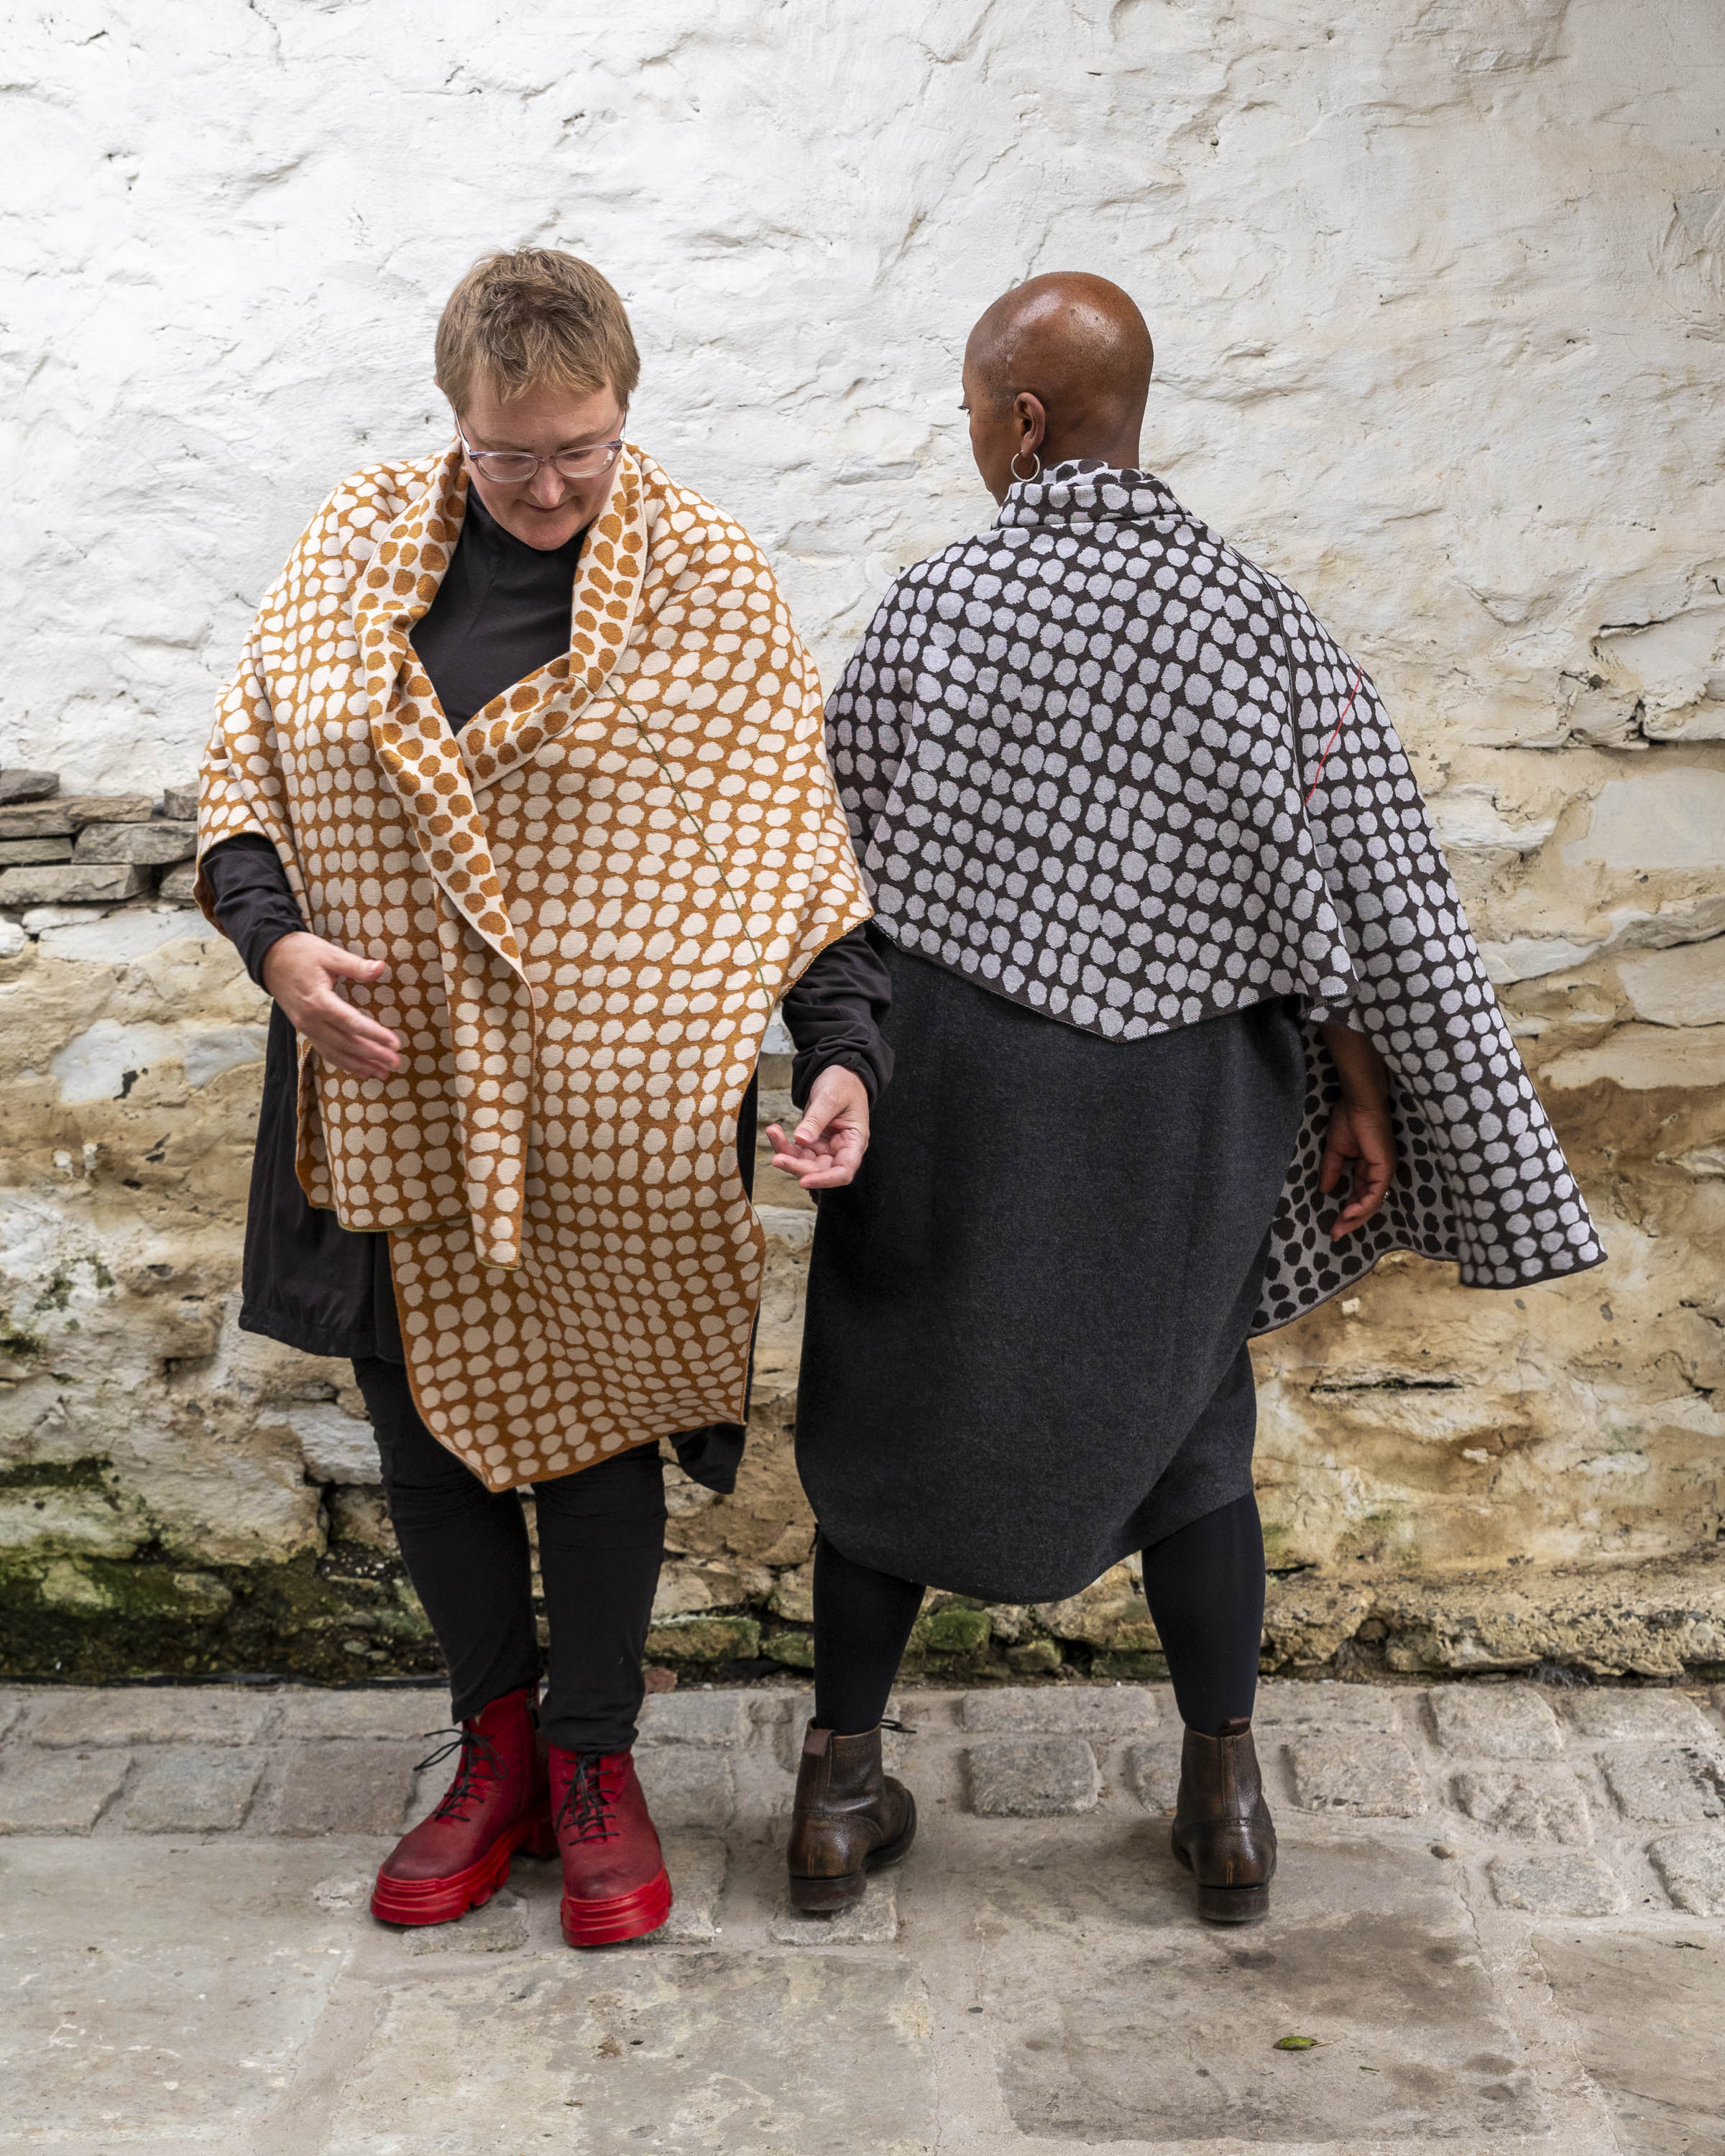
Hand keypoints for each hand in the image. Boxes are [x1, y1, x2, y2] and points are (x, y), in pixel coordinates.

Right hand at [261, 932, 401, 1079]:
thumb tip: (381, 968)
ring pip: (336, 1052)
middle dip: (373, 1055)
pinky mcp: (304, 1029)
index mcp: (319, 1001)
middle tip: (395, 1063)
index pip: (352, 1023)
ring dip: (360, 1065)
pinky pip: (325, 1051)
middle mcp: (310, 1020)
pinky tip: (361, 1071)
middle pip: (346, 1043)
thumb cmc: (300, 953)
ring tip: (383, 1073)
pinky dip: (344, 1063)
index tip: (395, 1044)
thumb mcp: (329, 954)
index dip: (375, 1035)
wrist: (269, 958)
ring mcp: (305, 1027)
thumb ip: (355, 965)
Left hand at [765, 1066, 870, 1190]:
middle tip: (777, 1158)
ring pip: (805, 1162)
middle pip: (820, 1170)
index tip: (804, 1180)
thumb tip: (801, 1140)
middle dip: (798, 1167)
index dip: (825, 1180)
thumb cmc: (843, 1084)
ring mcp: (827, 1147)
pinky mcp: (814, 1142)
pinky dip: (784, 1144)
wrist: (839, 1073)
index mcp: (855, 1141)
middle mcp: (842, 1149)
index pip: (843, 1171)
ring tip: (773, 1133)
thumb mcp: (831, 1097)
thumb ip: (816, 1120)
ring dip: (786, 1154)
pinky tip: (774, 1131)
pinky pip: (797, 1151)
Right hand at [1318, 1022, 1395, 1239]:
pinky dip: (1362, 1206)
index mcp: (1367, 1166)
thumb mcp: (1335, 1150)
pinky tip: (1348, 1214)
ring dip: (1356, 1218)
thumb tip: (1324, 1190)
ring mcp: (1384, 1170)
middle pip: (1367, 1204)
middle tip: (1336, 1234)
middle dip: (1351, 1221)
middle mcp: (1378, 1171)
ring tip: (1339, 1228)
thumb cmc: (1349, 1117)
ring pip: (1372, 1203)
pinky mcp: (1385, 1167)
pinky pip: (1375, 1194)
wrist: (1359, 1101)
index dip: (1346, 1211)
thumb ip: (1332, 1170)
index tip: (1332, 1226)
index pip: (1358, 1194)